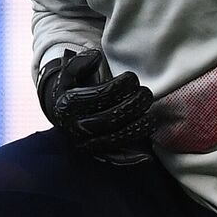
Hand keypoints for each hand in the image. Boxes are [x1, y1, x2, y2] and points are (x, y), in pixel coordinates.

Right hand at [39, 49, 156, 165]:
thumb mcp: (71, 73)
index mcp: (69, 105)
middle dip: (134, 105)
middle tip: (146, 94)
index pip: (99, 96)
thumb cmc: (74, 89)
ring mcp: (87, 143)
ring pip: (116, 139)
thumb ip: (80, 63)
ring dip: (138, 127)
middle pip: (110, 119)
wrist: (64, 115)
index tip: (132, 78)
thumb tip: (95, 57)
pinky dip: (132, 159)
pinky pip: (116, 159)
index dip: (120, 86)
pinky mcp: (98, 155)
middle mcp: (77, 127)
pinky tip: (148, 156)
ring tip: (151, 114)